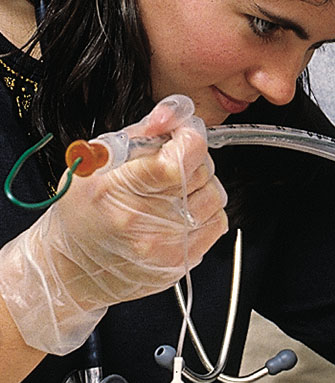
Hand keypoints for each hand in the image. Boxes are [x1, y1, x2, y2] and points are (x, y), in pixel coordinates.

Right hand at [0, 96, 227, 354]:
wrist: (70, 268)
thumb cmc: (83, 209)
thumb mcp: (98, 158)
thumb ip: (144, 129)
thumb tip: (180, 114)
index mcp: (115, 191)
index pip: (179, 160)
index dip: (189, 139)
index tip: (181, 137)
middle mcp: (141, 222)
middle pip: (201, 173)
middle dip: (192, 160)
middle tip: (170, 165)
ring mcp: (162, 247)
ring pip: (214, 196)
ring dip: (201, 186)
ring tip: (174, 190)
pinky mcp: (178, 263)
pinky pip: (218, 222)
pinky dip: (205, 211)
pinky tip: (180, 211)